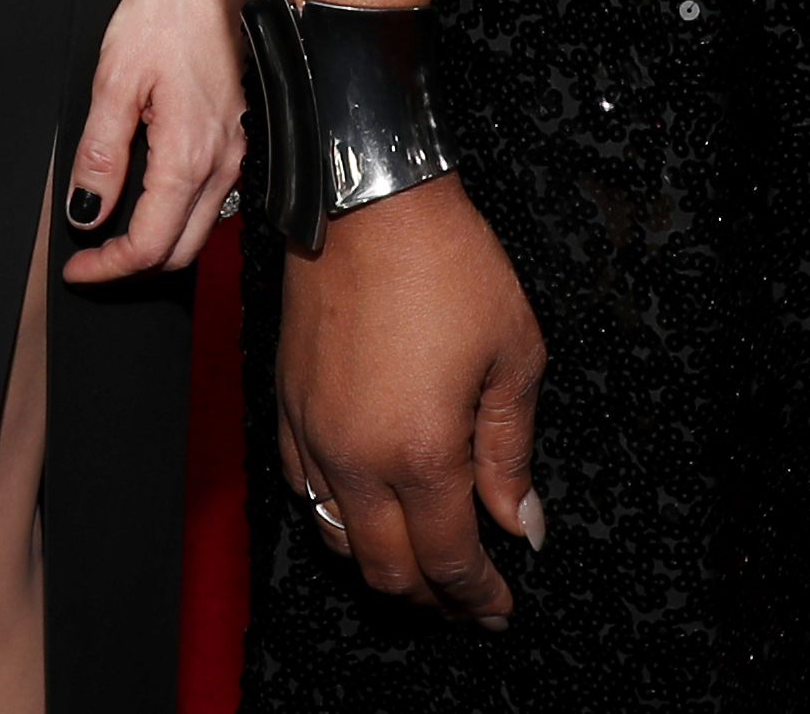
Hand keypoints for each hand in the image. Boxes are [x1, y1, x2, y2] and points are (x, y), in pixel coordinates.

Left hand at [64, 0, 243, 283]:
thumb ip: (101, 154)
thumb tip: (87, 211)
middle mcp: (222, 165)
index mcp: (187, 157)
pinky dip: (178, 216)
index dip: (107, 269)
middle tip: (89, 259)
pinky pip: (214, 199)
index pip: (147, 246)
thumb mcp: (116, 78)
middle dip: (131, 266)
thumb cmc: (171, 11)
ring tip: (112, 232)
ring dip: (157, 243)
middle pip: (179, 251)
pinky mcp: (241, 137)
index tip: (76, 268)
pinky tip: (150, 196)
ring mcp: (237, 153)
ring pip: (200, 230)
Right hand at [277, 177, 545, 625]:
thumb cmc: (448, 265)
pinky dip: (336, 518)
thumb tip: (522, 523)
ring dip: (384, 566)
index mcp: (423, 452)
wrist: (368, 200)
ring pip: (340, 539)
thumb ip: (512, 451)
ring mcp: (315, 435)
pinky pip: (302, 489)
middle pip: (390, 570)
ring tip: (422, 565)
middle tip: (470, 602)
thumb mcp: (514, 355)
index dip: (480, 597)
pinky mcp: (287, 406)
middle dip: (435, 599)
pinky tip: (366, 510)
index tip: (502, 609)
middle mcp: (358, 458)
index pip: (450, 561)